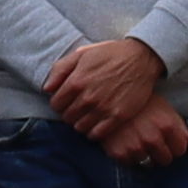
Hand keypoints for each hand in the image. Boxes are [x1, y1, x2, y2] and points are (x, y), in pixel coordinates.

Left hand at [47, 35, 167, 135]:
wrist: (140, 58)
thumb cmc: (109, 54)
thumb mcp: (82, 54)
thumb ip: (60, 70)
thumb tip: (47, 89)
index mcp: (76, 81)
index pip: (56, 104)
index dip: (59, 103)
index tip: (66, 101)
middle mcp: (88, 97)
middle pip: (67, 117)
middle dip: (69, 113)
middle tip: (77, 108)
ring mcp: (103, 108)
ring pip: (80, 127)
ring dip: (80, 123)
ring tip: (87, 116)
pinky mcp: (118, 116)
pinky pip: (97, 134)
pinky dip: (93, 132)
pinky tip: (96, 124)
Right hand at [101, 93, 187, 167]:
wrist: (108, 97)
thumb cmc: (140, 102)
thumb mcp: (163, 108)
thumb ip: (179, 126)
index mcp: (167, 126)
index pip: (180, 150)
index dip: (175, 146)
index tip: (168, 141)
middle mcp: (153, 138)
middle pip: (165, 160)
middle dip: (161, 153)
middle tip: (152, 142)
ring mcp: (135, 147)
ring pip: (148, 164)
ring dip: (145, 155)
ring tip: (138, 141)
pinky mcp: (119, 153)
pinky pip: (131, 164)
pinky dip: (129, 157)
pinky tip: (126, 143)